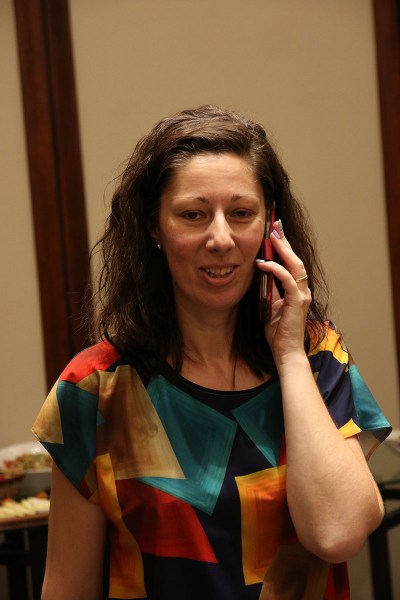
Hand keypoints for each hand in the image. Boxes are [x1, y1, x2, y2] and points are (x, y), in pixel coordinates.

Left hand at [256, 220, 310, 365]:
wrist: (285, 353)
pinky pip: (287, 280)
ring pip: (294, 265)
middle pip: (295, 259)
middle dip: (284, 241)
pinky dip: (275, 269)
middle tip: (274, 225)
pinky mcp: (297, 302)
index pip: (291, 263)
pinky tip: (263, 263)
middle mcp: (302, 290)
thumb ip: (268, 291)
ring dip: (282, 249)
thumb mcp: (270, 306)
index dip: (284, 247)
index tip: (275, 232)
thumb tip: (259, 275)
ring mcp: (301, 295)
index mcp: (296, 291)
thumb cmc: (278, 333)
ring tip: (271, 236)